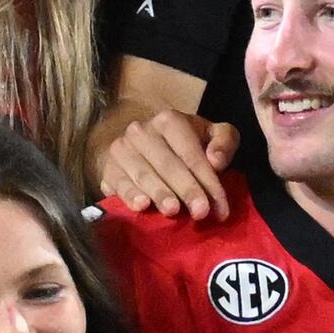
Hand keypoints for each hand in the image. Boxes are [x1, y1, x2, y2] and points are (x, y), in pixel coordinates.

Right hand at [95, 104, 238, 218]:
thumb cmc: (185, 145)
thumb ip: (224, 142)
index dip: (208, 181)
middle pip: (168, 164)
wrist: (144, 148)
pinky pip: (119, 183)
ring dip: (160, 193)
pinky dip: (130, 195)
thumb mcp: (211, 136)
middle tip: (201, 213)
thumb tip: (216, 160)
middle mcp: (142, 131)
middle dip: (187, 190)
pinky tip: (141, 206)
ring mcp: (122, 149)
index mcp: (169, 120)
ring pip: (144, 174)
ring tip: (173, 211)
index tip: (220, 208)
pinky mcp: (109, 169)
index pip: (191, 152)